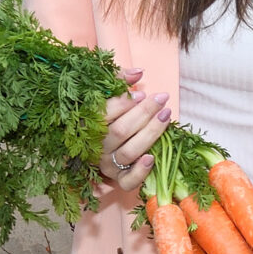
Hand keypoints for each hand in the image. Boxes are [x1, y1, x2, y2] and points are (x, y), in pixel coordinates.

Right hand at [97, 71, 167, 197]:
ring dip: (150, 134)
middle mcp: (95, 147)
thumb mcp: (106, 94)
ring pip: (128, 152)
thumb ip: (118, 80)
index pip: (102, 115)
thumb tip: (138, 72)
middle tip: (161, 98)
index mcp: (86, 125)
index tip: (142, 94)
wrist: (98, 148)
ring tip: (166, 116)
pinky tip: (152, 158)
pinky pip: (128, 181)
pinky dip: (140, 172)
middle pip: (120, 131)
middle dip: (144, 113)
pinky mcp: (118, 180)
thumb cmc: (106, 116)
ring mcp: (106, 165)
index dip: (123, 104)